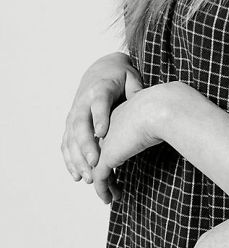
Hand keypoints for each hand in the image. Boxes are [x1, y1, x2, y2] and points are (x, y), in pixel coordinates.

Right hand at [61, 52, 142, 183]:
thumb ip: (135, 89)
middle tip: (95, 163)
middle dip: (86, 145)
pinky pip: (67, 144)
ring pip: (71, 138)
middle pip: (80, 125)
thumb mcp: (130, 77)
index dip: (99, 117)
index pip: (98, 104)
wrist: (101, 70)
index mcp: (100, 90)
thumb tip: (143, 102)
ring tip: (87, 177)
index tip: (102, 132)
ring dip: (77, 159)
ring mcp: (74, 114)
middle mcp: (82, 103)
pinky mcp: (71, 124)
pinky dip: (70, 160)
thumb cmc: (119, 76)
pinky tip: (77, 176)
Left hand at [92, 85, 164, 203]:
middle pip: (100, 153)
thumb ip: (154, 111)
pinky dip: (103, 190)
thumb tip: (165, 115)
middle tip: (111, 183)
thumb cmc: (166, 106)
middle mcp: (107, 128)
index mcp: (117, 114)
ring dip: (105, 184)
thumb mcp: (157, 107)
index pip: (111, 136)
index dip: (114, 150)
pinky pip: (100, 179)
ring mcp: (104, 143)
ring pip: (97, 168)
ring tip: (112, 196)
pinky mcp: (106, 157)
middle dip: (104, 169)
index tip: (121, 162)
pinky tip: (109, 199)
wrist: (159, 108)